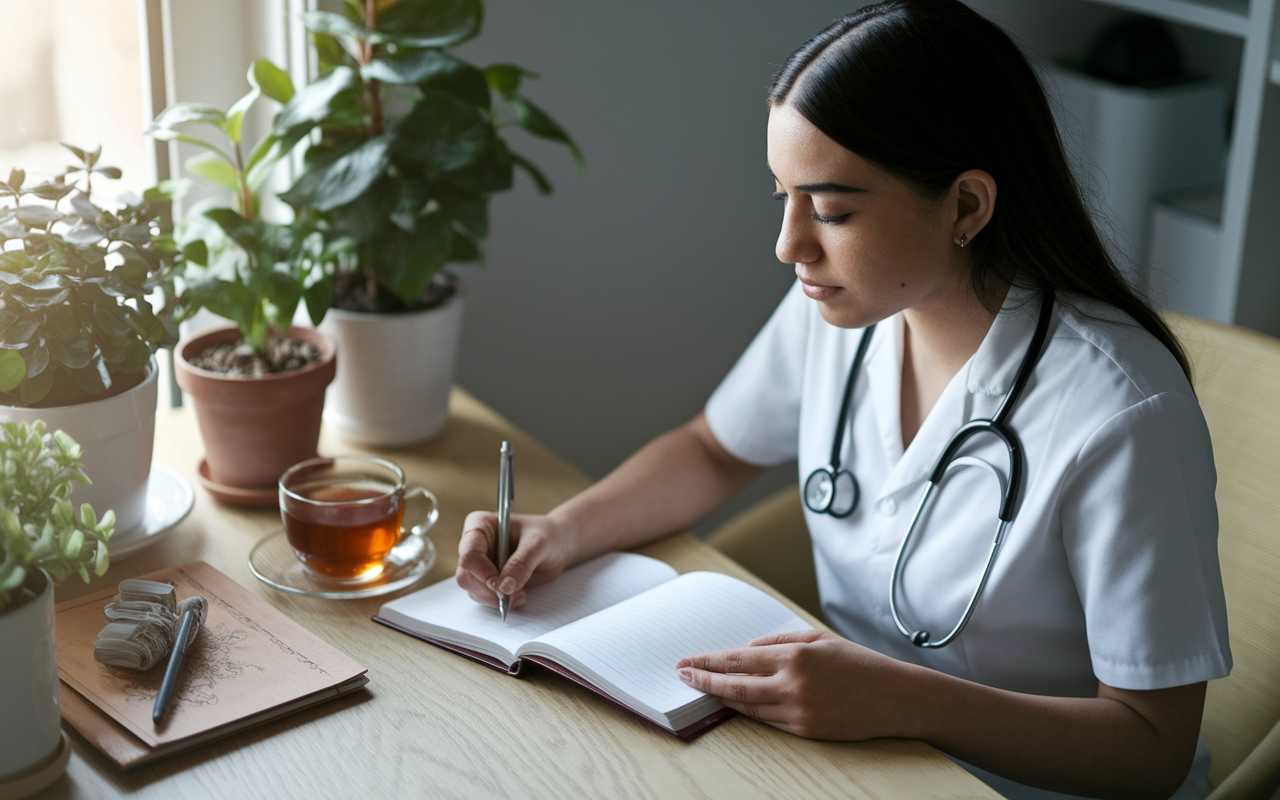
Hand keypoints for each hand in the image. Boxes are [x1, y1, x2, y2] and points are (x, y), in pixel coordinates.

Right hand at [455, 511, 576, 608]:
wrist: (557, 545)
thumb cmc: (546, 535)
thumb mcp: (538, 544)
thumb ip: (521, 563)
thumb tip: (503, 587)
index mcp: (480, 525)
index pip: (468, 553)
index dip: (481, 572)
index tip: (499, 584)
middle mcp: (474, 545)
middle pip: (466, 576)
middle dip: (488, 590)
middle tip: (512, 594)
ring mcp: (479, 564)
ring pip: (473, 590)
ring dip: (495, 598)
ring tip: (520, 594)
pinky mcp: (487, 580)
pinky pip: (484, 597)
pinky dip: (500, 602)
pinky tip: (519, 596)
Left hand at [675, 629, 913, 739]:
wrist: (896, 698)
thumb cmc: (859, 664)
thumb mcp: (819, 639)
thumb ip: (780, 640)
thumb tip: (747, 649)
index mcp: (796, 655)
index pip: (738, 659)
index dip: (708, 662)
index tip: (687, 662)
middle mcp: (793, 684)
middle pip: (735, 686)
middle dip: (703, 681)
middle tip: (682, 676)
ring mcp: (799, 711)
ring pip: (748, 707)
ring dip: (722, 698)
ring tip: (702, 689)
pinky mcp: (807, 731)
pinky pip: (769, 721)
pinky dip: (749, 712)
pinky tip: (735, 705)